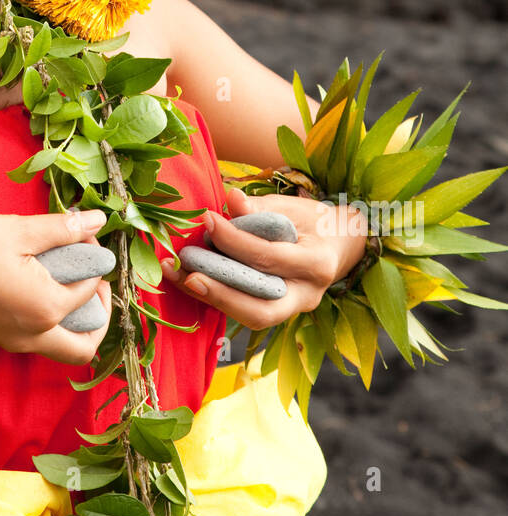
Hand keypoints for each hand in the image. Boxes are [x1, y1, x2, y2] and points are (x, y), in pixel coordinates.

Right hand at [0, 208, 112, 362]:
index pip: (91, 291)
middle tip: (90, 277)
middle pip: (83, 347)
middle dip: (99, 314)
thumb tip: (98, 219)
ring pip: (57, 346)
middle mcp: (28, 337)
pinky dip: (44, 316)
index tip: (82, 232)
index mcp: (43, 310)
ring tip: (62, 274)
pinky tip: (31, 279)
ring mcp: (5, 341)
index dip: (94, 257)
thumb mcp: (15, 229)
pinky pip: (31, 338)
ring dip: (72, 318)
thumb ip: (62, 229)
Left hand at [160, 186, 367, 329]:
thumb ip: (260, 208)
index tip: (207, 218)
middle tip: (188, 274)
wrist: (337, 245)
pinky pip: (245, 312)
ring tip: (179, 276)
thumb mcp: (291, 207)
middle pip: (262, 308)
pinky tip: (187, 279)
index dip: (234, 240)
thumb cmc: (312, 221)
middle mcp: (307, 295)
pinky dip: (216, 297)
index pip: (269, 257)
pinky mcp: (277, 313)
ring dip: (212, 299)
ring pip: (251, 317)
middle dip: (222, 293)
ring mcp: (293, 309)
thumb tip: (230, 198)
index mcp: (316, 263)